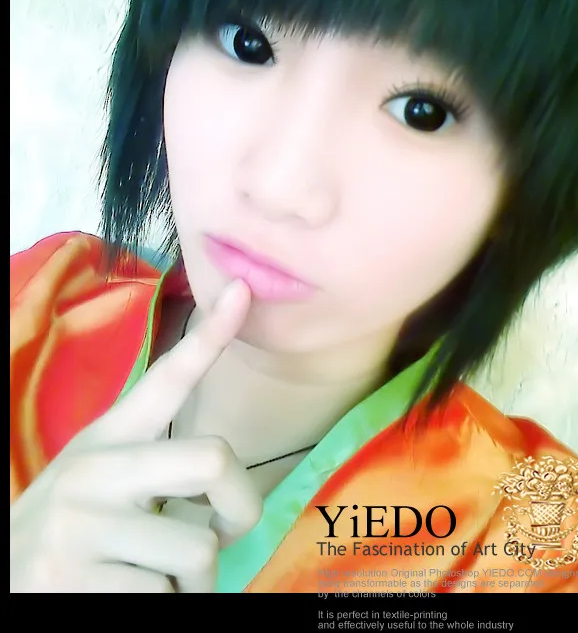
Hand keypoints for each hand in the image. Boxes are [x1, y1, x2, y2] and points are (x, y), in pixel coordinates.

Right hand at [10, 279, 261, 592]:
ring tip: (150, 578)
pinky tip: (121, 600)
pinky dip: (165, 608)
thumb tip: (223, 471)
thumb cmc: (73, 537)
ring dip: (192, 581)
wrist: (4, 586)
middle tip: (224, 533)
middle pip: (213, 457)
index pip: (166, 379)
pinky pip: (166, 598)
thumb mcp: (105, 484)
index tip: (243, 289)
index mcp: (108, 439)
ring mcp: (79, 525)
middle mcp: (93, 469)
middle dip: (240, 508)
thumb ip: (156, 466)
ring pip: (198, 550)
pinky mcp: (71, 581)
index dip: (210, 336)